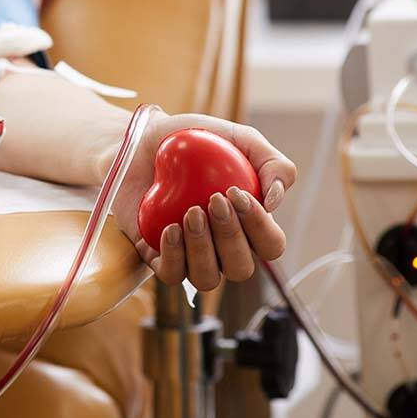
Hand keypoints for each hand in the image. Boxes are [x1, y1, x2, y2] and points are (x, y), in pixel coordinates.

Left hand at [108, 108, 295, 290]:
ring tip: (190, 213)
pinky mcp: (157, 256)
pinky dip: (173, 255)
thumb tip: (275, 203)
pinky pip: (171, 274)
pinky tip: (170, 229)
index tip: (236, 194)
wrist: (142, 140)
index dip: (260, 227)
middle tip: (213, 200)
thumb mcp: (239, 139)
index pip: (270, 245)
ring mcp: (189, 256)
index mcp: (248, 224)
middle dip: (230, 236)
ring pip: (207, 278)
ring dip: (203, 249)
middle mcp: (222, 247)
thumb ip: (272, 164)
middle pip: (241, 268)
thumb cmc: (195, 141)